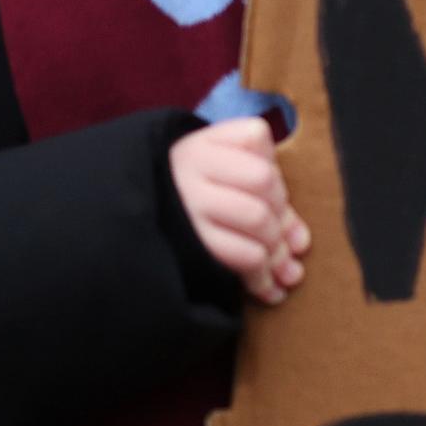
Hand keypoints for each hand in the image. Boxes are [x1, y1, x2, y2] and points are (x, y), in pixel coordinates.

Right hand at [169, 116, 307, 303]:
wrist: (124, 228)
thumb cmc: (187, 206)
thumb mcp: (216, 182)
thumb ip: (265, 197)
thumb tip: (301, 243)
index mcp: (200, 144)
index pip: (255, 137)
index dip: (273, 164)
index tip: (271, 194)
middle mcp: (191, 168)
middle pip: (264, 180)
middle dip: (282, 215)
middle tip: (283, 241)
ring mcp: (188, 205)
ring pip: (258, 217)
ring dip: (278, 248)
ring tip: (284, 269)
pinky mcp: (188, 243)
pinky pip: (242, 255)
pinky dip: (263, 275)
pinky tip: (268, 289)